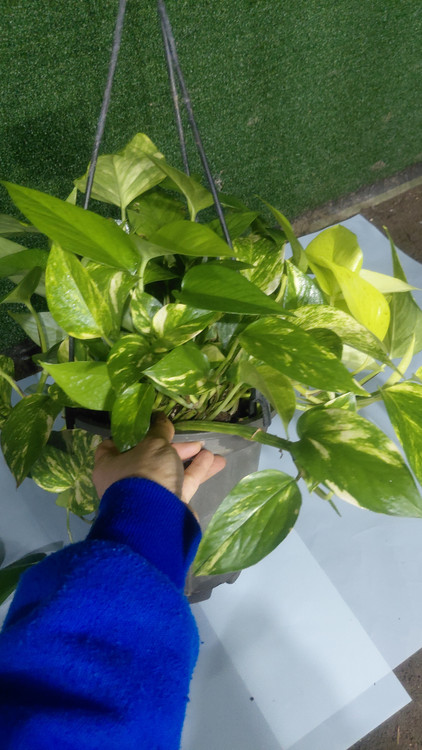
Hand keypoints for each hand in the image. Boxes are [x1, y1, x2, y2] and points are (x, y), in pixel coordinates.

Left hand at [92, 413, 225, 509]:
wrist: (157, 519)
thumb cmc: (146, 474)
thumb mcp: (154, 444)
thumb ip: (159, 430)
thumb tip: (160, 417)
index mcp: (110, 465)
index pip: (111, 446)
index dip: (129, 435)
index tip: (146, 427)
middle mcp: (125, 481)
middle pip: (149, 458)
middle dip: (173, 448)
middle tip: (192, 441)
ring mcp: (147, 495)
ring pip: (169, 471)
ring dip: (189, 460)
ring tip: (208, 450)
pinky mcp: (166, 506)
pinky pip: (181, 484)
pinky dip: (195, 472)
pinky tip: (213, 462)